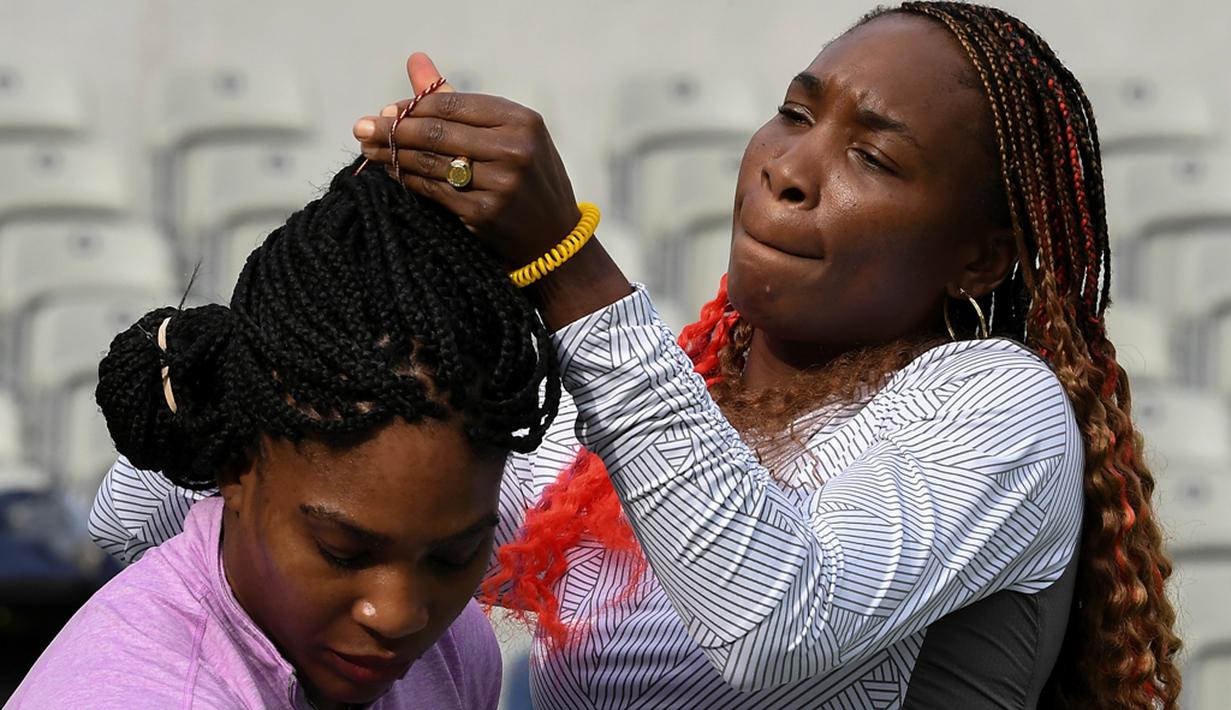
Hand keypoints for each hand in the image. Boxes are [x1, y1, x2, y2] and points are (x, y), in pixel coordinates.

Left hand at [353, 53, 580, 268]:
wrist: (553, 239)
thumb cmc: (527, 178)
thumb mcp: (508, 134)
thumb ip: (459, 101)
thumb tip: (415, 62)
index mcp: (522, 121)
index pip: (452, 105)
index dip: (413, 106)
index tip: (385, 110)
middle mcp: (514, 149)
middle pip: (438, 132)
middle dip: (393, 129)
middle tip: (361, 127)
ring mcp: (500, 183)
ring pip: (432, 161)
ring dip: (393, 155)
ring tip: (368, 149)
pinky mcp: (485, 212)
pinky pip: (434, 191)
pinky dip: (408, 180)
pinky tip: (392, 173)